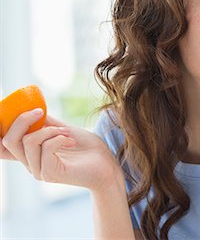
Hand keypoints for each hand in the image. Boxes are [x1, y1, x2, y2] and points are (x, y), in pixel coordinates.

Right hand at [0, 109, 121, 191]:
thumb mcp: (64, 129)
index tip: (15, 113)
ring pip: (28, 142)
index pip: (2, 146)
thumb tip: (30, 108)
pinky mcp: (50, 174)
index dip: (1, 129)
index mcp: (30, 152)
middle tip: (41, 111)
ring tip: (67, 133)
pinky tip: (71, 142)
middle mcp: (30, 163)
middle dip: (23, 120)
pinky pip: (45, 148)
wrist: (107, 164)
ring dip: (50, 130)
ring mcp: (39, 170)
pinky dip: (58, 138)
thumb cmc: (87, 148)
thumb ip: (46, 123)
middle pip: (8, 140)